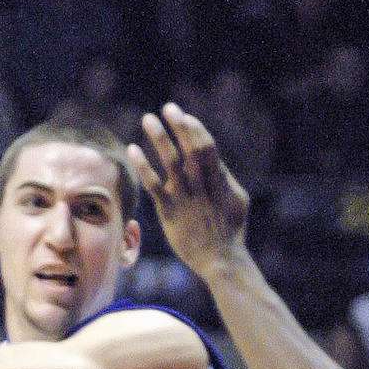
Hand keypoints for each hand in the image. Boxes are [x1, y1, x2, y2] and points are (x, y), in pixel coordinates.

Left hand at [127, 103, 249, 279]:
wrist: (221, 260)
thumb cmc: (230, 230)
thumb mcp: (236, 200)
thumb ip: (224, 178)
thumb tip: (215, 161)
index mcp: (218, 179)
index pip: (206, 146)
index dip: (195, 128)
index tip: (183, 116)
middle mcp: (202, 185)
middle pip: (190, 147)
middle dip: (179, 126)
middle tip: (168, 107)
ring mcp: (186, 198)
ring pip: (172, 162)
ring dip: (159, 138)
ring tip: (148, 119)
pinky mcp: (170, 212)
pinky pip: (154, 186)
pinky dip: (143, 166)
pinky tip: (132, 149)